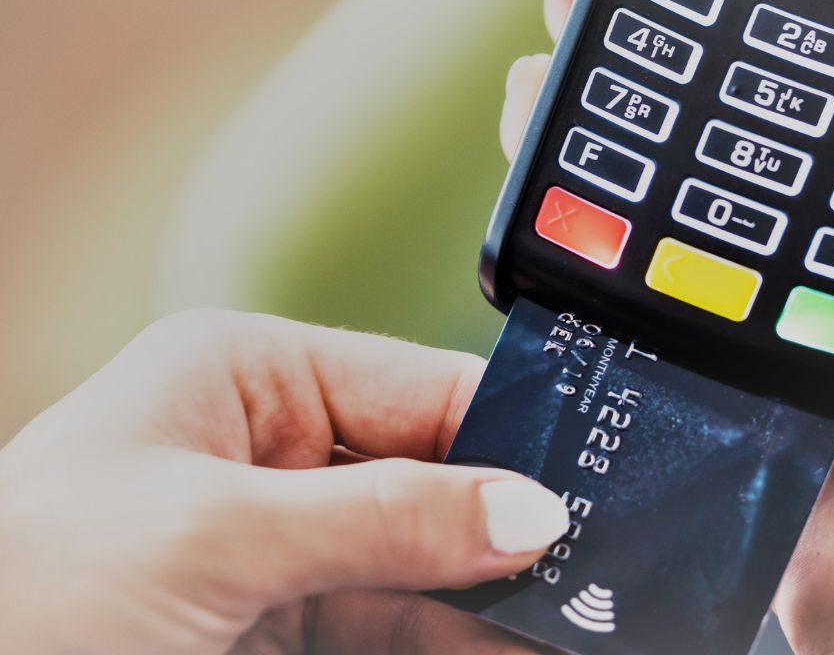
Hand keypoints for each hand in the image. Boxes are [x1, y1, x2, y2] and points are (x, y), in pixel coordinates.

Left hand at [0, 312, 567, 653]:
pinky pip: (392, 627)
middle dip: (508, 524)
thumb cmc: (16, 597)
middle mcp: (266, 456)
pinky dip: (454, 641)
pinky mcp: (276, 629)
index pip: (416, 387)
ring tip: (577, 618)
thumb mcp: (210, 539)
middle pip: (430, 481)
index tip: (597, 475)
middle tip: (600, 561)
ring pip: (421, 566)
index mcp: (243, 380)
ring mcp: (275, 550)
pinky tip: (510, 647)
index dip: (510, 429)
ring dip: (493, 597)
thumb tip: (524, 507)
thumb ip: (381, 519)